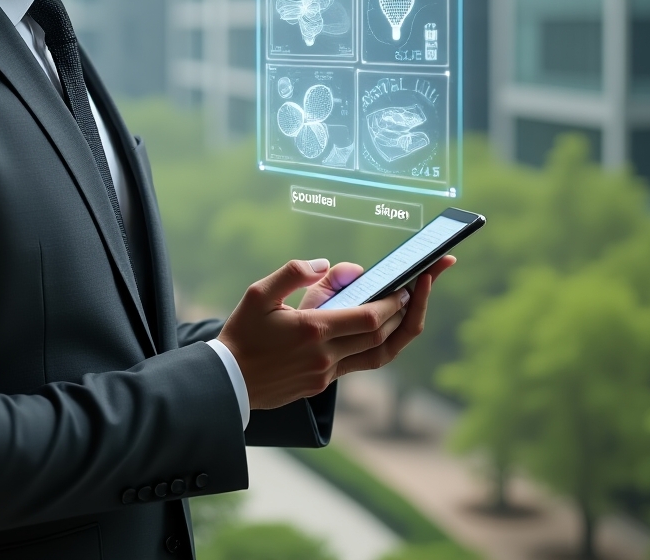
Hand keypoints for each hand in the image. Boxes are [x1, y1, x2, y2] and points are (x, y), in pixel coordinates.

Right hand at [217, 255, 455, 410]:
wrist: (227, 381)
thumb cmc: (242, 333)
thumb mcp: (259, 293)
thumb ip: (294, 273)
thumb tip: (326, 264)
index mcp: (312, 330)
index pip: (369, 318)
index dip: (394, 302)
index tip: (410, 285)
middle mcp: (325, 356)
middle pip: (382, 338)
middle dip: (408, 311)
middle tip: (422, 287)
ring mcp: (325, 375)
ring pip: (377, 356)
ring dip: (399, 333)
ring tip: (411, 308)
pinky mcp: (321, 385)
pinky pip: (358, 363)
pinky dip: (372, 343)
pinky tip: (376, 325)